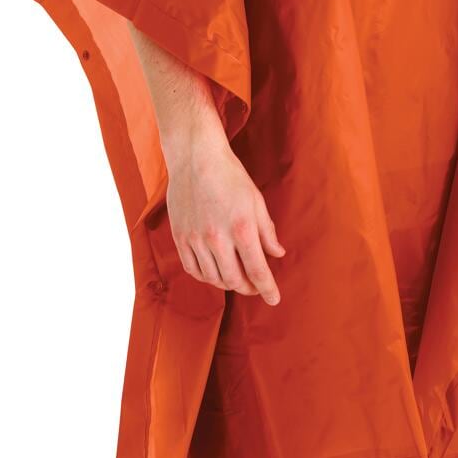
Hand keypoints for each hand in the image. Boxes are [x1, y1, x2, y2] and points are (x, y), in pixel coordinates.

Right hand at [166, 136, 285, 304]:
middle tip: (256, 286)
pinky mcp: (180, 237)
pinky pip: (193, 269)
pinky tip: (214, 272)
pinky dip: (206, 277)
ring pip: (213, 278)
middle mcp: (217, 238)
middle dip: (249, 288)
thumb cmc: (230, 175)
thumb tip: (277, 254)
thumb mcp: (256, 200)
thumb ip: (267, 231)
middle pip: (234, 280)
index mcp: (241, 227)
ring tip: (237, 279)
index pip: (257, 270)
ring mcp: (195, 239)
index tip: (274, 300)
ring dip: (228, 284)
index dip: (268, 289)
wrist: (195, 157)